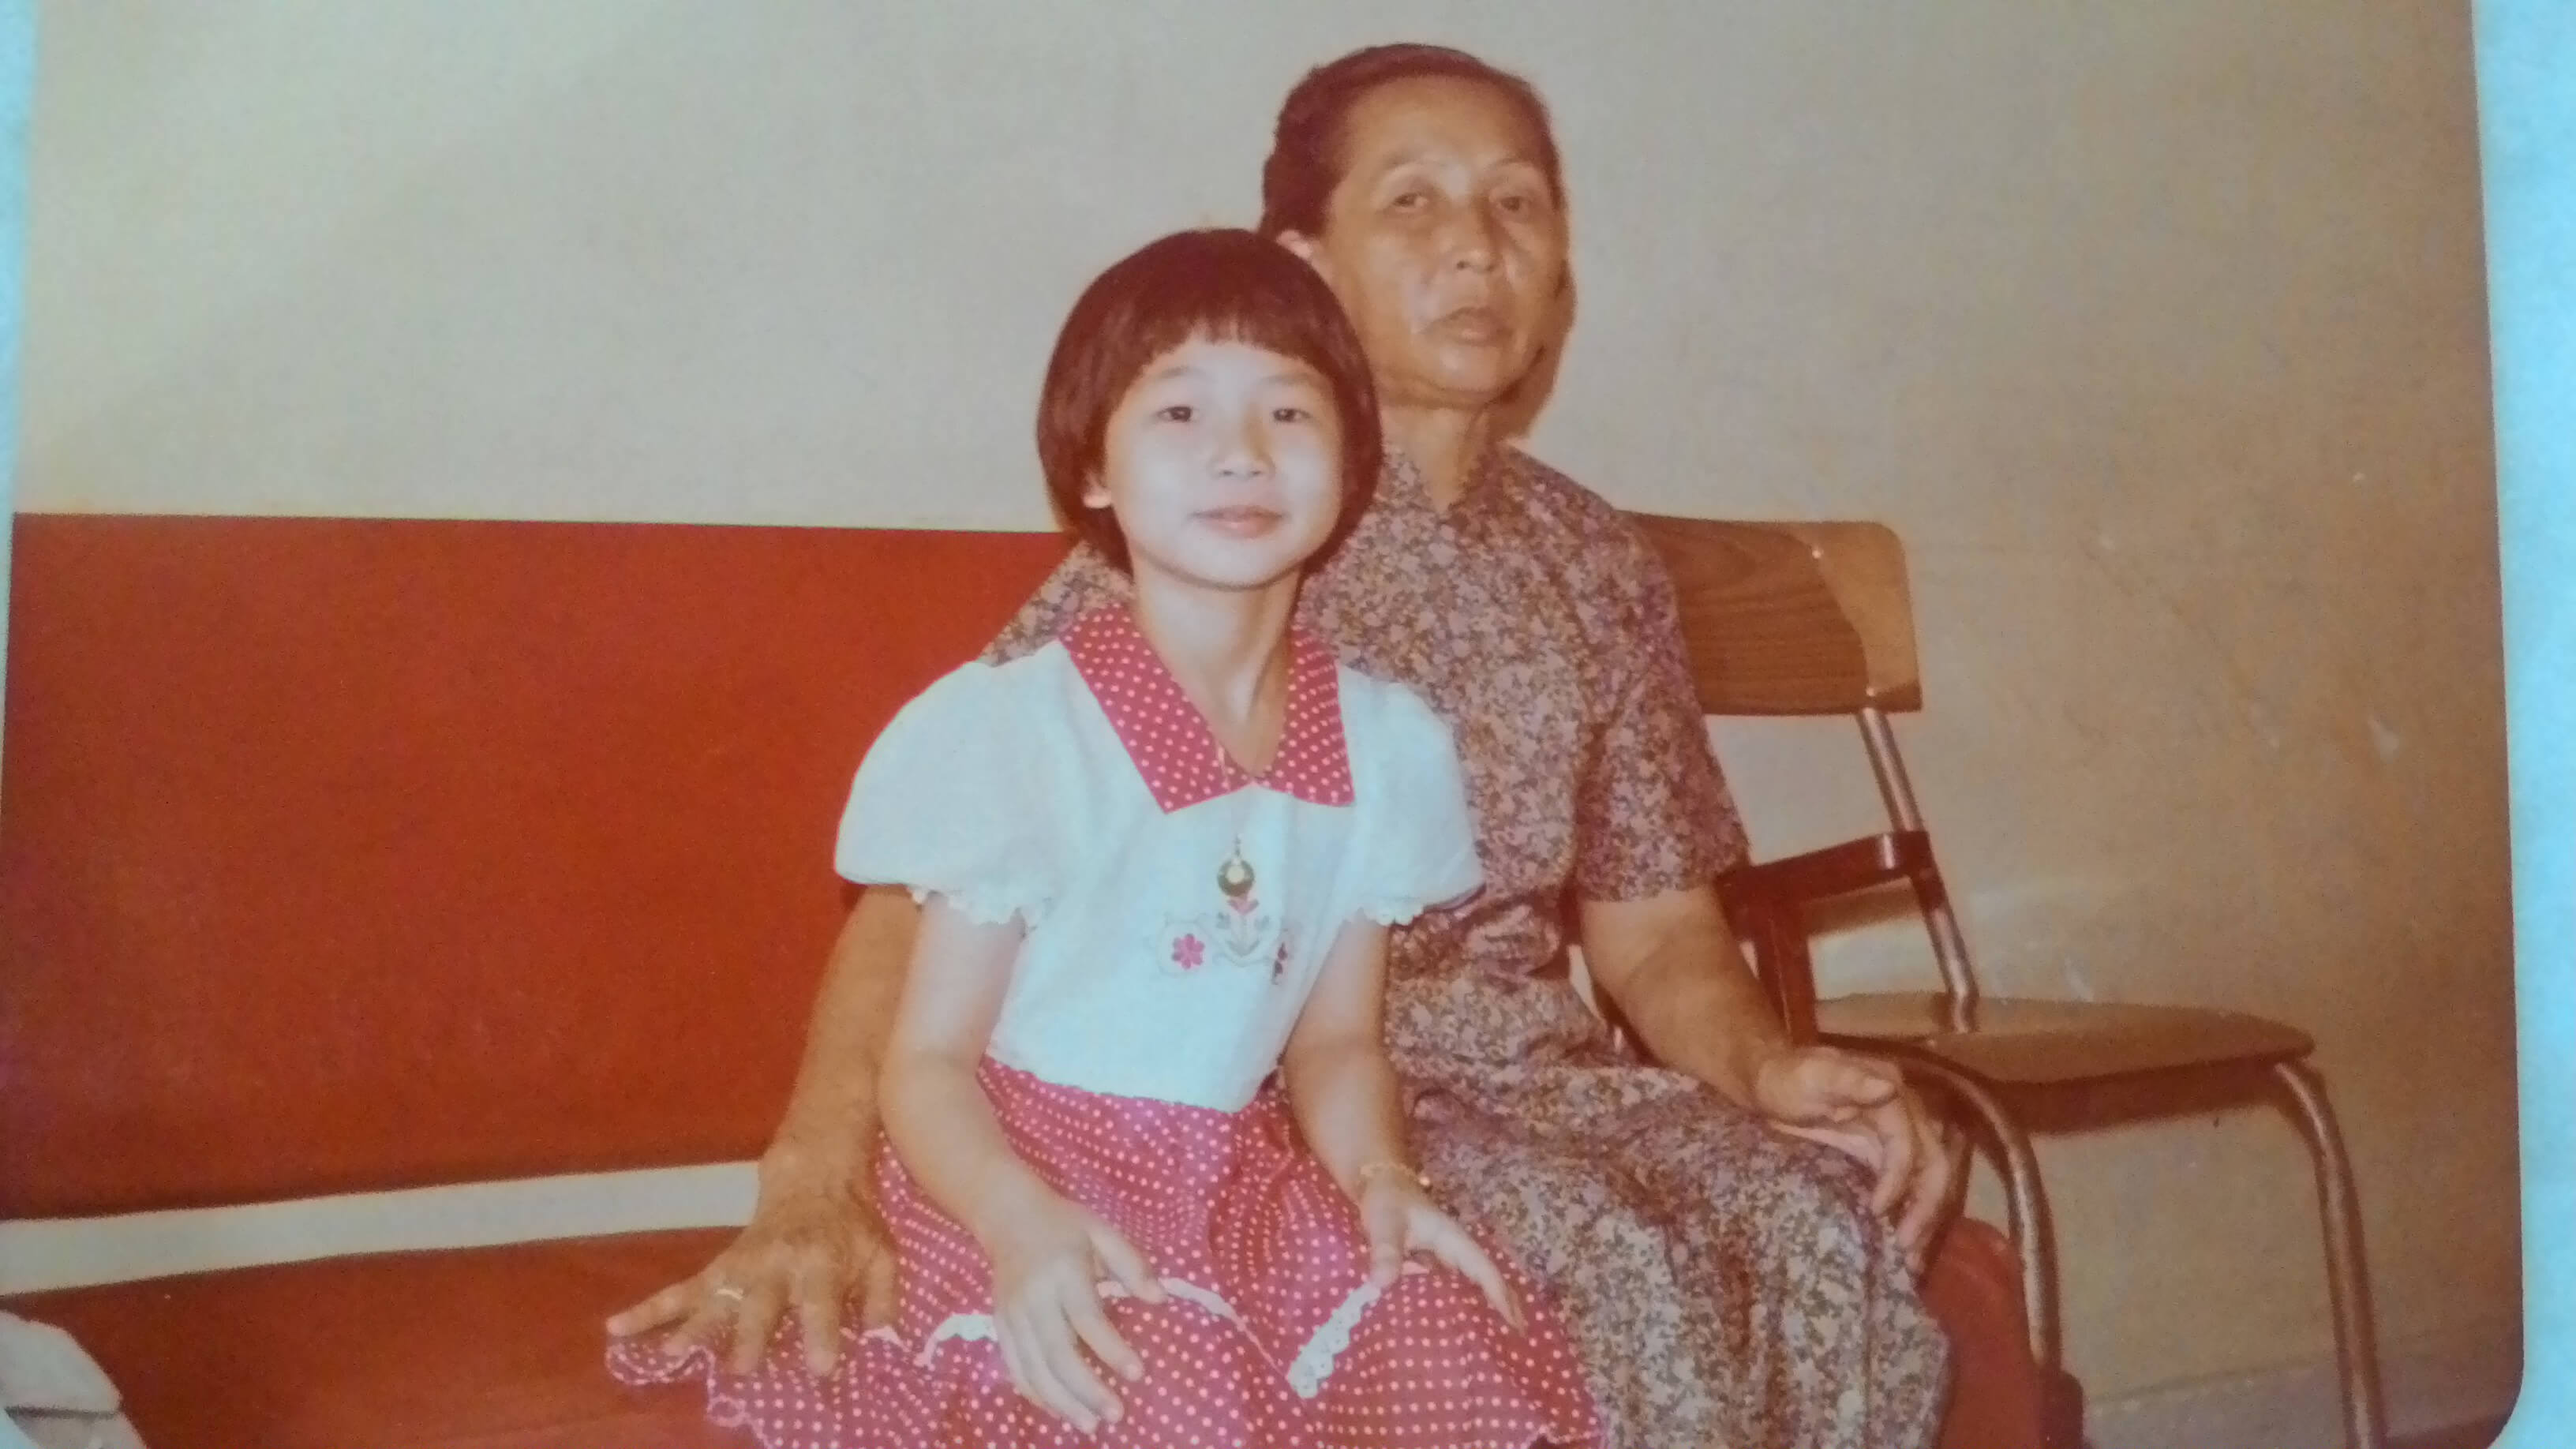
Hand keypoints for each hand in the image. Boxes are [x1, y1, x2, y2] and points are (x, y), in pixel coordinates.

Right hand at [604, 1160, 896, 1377]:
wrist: (813, 1177)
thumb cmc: (851, 1224)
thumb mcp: (881, 1254)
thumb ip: (883, 1300)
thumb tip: (885, 1345)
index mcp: (820, 1262)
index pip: (821, 1303)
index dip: (822, 1335)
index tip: (821, 1368)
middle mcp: (776, 1265)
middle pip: (760, 1304)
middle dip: (750, 1336)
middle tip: (741, 1368)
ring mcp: (743, 1266)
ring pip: (712, 1298)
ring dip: (691, 1327)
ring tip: (668, 1355)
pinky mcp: (721, 1268)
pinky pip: (681, 1289)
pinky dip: (649, 1309)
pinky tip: (618, 1327)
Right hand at [979, 1188, 1164, 1433]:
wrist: (1007, 1216)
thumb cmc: (1064, 1225)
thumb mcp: (1102, 1230)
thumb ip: (1132, 1264)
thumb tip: (1160, 1299)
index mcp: (1063, 1272)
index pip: (1087, 1319)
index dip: (1112, 1350)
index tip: (1138, 1374)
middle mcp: (1034, 1298)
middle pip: (1058, 1354)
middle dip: (1087, 1389)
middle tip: (1116, 1414)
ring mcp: (1012, 1316)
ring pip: (1034, 1369)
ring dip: (1063, 1402)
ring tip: (1091, 1424)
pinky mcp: (1000, 1327)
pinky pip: (1016, 1369)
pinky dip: (1037, 1395)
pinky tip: (1060, 1410)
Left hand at [1355, 1170, 1525, 1329]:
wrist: (1376, 1186)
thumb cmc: (1386, 1200)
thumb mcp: (1385, 1222)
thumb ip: (1385, 1250)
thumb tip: (1382, 1284)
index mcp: (1453, 1241)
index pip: (1484, 1270)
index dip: (1499, 1297)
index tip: (1514, 1325)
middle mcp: (1454, 1253)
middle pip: (1485, 1283)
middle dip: (1502, 1310)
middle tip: (1516, 1346)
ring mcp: (1442, 1262)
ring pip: (1469, 1290)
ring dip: (1481, 1313)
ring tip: (1494, 1346)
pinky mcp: (1427, 1270)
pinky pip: (1447, 1293)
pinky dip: (1454, 1311)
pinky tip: (1451, 1334)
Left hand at [1751, 1045, 1959, 1274]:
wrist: (1769, 1084)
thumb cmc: (1785, 1077)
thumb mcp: (1810, 1075)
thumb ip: (1848, 1080)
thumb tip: (1889, 1089)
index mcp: (1890, 1095)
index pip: (1907, 1144)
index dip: (1898, 1178)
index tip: (1877, 1210)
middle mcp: (1904, 1116)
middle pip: (1932, 1165)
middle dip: (1925, 1208)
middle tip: (1906, 1248)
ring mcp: (1896, 1139)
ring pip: (1927, 1181)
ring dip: (1924, 1220)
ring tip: (1911, 1261)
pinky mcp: (1883, 1157)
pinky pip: (1908, 1188)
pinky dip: (1908, 1215)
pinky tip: (1901, 1244)